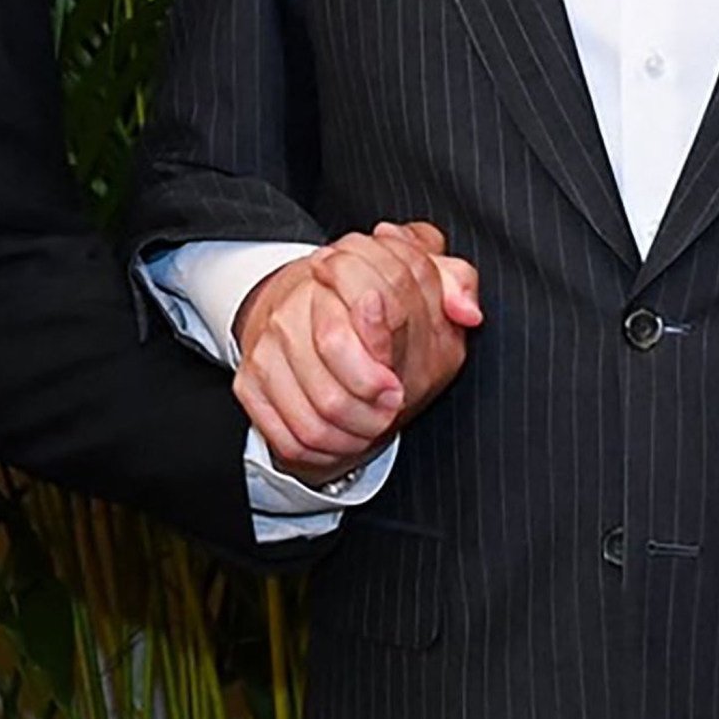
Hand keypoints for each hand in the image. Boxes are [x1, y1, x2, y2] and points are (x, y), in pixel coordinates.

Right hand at [233, 220, 481, 480]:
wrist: (302, 306)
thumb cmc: (372, 297)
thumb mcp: (421, 277)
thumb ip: (454, 282)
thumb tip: (468, 312)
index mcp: (344, 268)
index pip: (374, 308)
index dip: (388, 356)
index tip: (399, 386)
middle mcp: (297, 305)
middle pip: (337, 371)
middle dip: (371, 404)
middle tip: (392, 408)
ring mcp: (269, 345)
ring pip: (315, 414)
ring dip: (354, 434)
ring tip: (373, 427)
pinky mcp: (251, 382)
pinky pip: (290, 436)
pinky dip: (323, 450)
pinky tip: (343, 439)